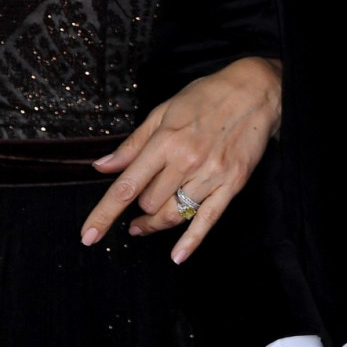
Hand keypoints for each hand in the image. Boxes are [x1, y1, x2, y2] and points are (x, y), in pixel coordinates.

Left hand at [81, 56, 282, 262]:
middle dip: (141, 205)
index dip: (104, 214)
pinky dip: (191, 241)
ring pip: (173, 214)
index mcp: (166, 140)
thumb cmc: (208, 96)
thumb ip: (134, 143)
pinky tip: (177, 256)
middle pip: (149, 203)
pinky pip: (208, 218)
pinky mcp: (233, 183)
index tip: (88, 236)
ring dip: (155, 223)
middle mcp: (187, 160)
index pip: (127, 186)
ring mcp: (211, 174)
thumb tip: (102, 166)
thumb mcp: (165, 110)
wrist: (257, 91)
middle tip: (141, 199)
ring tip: (145, 224)